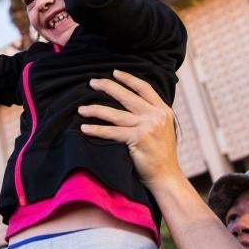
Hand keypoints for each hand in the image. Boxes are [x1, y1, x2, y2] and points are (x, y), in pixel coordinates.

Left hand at [79, 70, 182, 187]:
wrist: (166, 176)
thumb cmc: (161, 155)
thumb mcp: (163, 129)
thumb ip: (151, 116)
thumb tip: (133, 105)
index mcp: (163, 111)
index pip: (144, 88)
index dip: (128, 79)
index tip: (115, 72)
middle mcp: (156, 115)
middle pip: (127, 96)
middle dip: (107, 87)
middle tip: (92, 82)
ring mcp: (148, 126)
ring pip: (115, 114)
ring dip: (95, 110)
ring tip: (82, 108)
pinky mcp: (138, 139)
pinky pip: (112, 132)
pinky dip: (96, 130)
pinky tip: (85, 128)